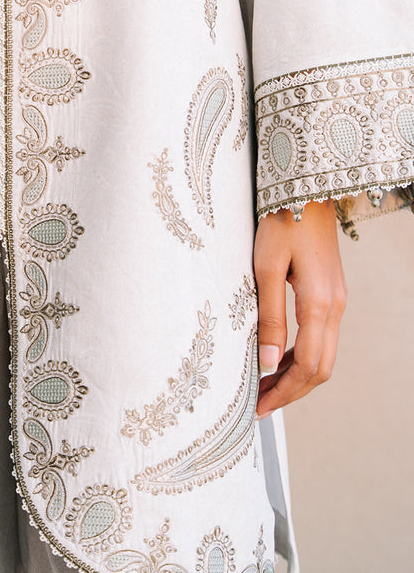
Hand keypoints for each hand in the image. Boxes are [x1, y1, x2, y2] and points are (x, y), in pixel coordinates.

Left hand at [253, 198, 346, 418]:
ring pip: (323, 354)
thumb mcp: (265, 267)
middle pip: (320, 368)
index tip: (259, 407)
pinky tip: (278, 356)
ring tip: (263, 385)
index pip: (307, 366)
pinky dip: (301, 355)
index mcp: (320, 304)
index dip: (284, 392)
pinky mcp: (330, 292)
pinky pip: (321, 336)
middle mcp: (335, 307)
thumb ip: (268, 315)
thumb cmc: (281, 223)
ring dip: (296, 375)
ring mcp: (336, 300)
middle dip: (291, 391)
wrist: (306, 190)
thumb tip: (266, 362)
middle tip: (259, 404)